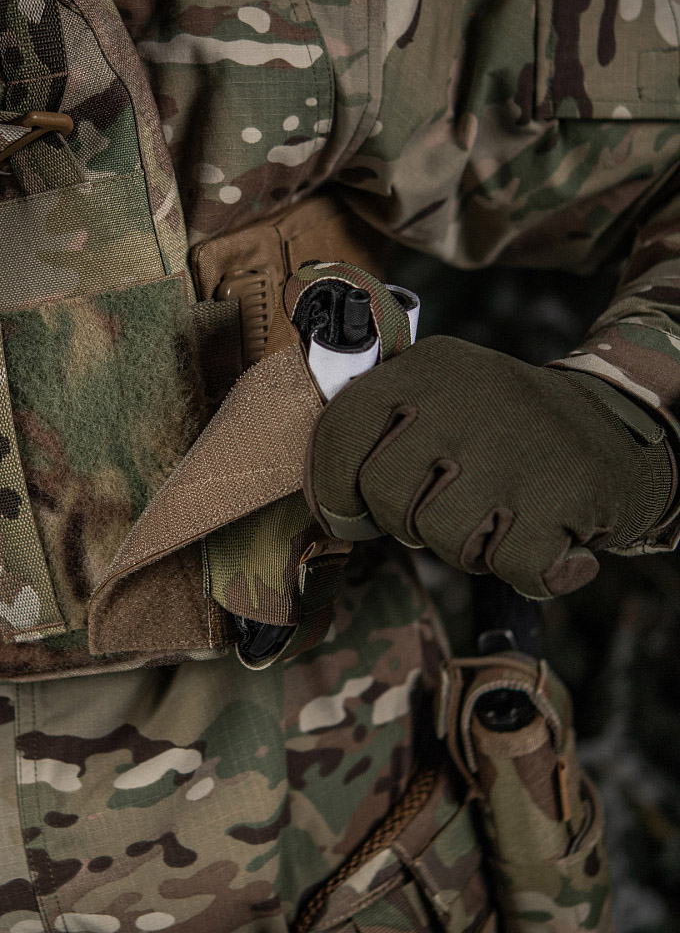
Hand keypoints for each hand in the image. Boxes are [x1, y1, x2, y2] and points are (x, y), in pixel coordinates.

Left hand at [305, 336, 673, 597]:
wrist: (613, 426)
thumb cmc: (498, 428)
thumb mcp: (436, 395)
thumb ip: (376, 430)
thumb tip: (325, 503)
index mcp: (422, 370)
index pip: (339, 431)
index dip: (331, 488)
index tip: (347, 513)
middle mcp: (462, 399)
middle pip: (385, 496)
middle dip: (407, 522)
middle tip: (444, 509)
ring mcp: (513, 444)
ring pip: (441, 537)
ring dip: (468, 547)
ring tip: (498, 514)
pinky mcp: (562, 492)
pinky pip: (509, 565)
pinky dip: (526, 567)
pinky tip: (543, 535)